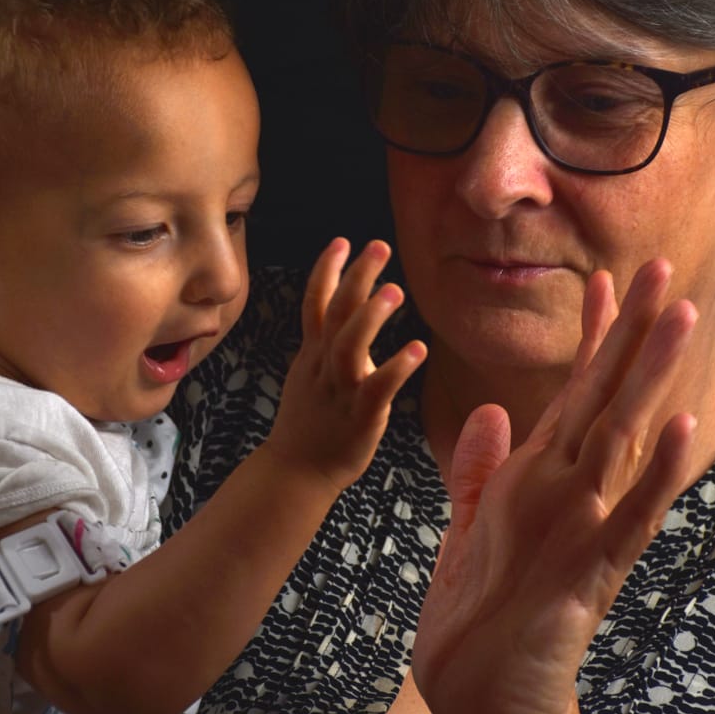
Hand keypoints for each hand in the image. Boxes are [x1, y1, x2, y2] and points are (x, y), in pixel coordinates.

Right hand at [267, 237, 426, 490]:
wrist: (295, 472)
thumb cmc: (310, 422)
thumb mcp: (310, 374)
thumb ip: (326, 342)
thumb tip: (347, 312)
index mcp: (312, 355)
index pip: (314, 304)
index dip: (326, 270)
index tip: (343, 240)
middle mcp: (322, 367)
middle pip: (335, 314)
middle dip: (354, 278)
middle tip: (379, 246)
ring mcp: (339, 392)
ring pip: (348, 348)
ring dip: (370, 316)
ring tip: (395, 290)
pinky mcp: (358, 418)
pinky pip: (377, 389)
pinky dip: (397, 367)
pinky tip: (418, 349)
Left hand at [412, 259, 696, 713]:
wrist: (481, 705)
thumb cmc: (478, 618)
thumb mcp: (470, 529)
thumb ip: (481, 470)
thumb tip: (493, 411)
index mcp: (537, 481)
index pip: (572, 394)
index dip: (590, 339)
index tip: (604, 280)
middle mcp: (567, 495)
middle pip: (607, 401)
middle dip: (632, 335)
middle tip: (663, 271)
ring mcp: (583, 531)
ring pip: (625, 441)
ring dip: (651, 381)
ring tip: (680, 321)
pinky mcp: (588, 576)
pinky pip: (627, 517)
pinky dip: (655, 474)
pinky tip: (680, 429)